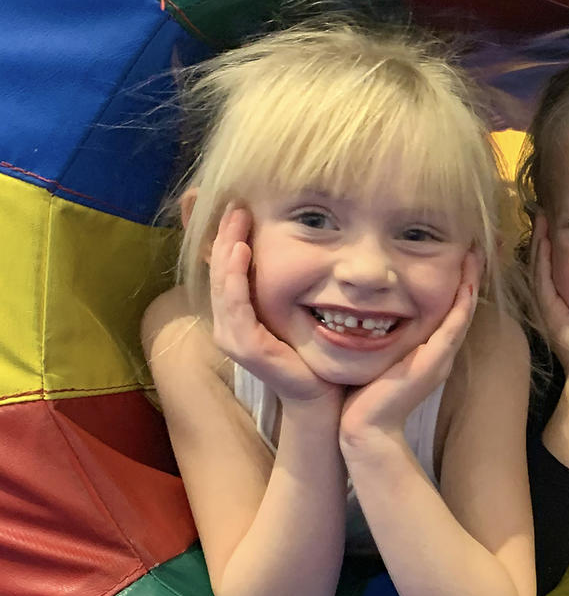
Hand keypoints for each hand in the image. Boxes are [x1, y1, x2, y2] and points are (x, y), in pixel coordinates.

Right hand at [210, 204, 338, 406]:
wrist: (322, 393)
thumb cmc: (310, 350)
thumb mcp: (294, 306)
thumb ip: (285, 279)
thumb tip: (284, 244)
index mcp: (236, 312)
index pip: (223, 265)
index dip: (226, 234)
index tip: (239, 203)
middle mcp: (227, 323)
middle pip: (218, 269)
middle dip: (224, 233)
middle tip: (236, 203)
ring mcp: (233, 336)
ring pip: (223, 283)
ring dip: (227, 249)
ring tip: (235, 221)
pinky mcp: (247, 347)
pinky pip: (237, 306)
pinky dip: (236, 278)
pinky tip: (243, 253)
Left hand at [339, 249, 480, 448]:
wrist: (365, 429)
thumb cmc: (364, 396)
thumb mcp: (377, 357)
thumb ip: (378, 336)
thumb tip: (364, 311)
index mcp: (430, 350)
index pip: (450, 308)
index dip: (458, 281)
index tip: (458, 253)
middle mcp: (441, 352)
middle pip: (462, 306)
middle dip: (469, 275)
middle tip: (476, 246)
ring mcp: (441, 357)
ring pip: (463, 311)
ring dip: (471, 282)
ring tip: (475, 255)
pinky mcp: (435, 361)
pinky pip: (455, 325)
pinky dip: (463, 303)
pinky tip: (467, 282)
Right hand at [531, 214, 568, 387]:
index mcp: (563, 300)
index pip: (554, 263)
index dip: (552, 240)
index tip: (557, 217)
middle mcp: (553, 300)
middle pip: (543, 261)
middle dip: (542, 235)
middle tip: (544, 209)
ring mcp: (548, 306)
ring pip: (539, 266)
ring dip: (539, 241)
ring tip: (542, 217)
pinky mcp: (551, 311)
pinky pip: (543, 279)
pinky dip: (542, 259)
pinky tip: (544, 240)